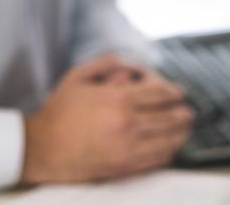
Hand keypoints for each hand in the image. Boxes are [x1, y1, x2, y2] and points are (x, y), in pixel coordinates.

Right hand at [20, 55, 193, 183]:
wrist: (41, 147)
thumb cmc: (59, 111)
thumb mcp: (78, 76)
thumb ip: (107, 63)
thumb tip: (133, 65)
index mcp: (119, 99)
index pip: (161, 93)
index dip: (175, 92)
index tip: (180, 93)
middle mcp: (127, 123)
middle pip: (170, 117)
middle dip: (183, 113)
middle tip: (188, 111)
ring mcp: (128, 147)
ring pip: (169, 140)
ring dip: (182, 133)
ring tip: (185, 128)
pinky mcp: (124, 166)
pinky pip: (157, 160)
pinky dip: (168, 152)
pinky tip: (170, 147)